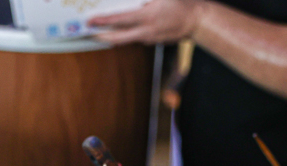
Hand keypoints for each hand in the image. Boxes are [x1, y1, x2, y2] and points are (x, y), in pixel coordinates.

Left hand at [89, 0, 207, 44]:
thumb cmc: (181, 3)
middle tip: (88, 32)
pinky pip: (136, 38)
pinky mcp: (153, 42)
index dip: (102, 21)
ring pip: (125, 39)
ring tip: (100, 30)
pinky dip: (126, 33)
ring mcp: (149, 39)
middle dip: (101, 36)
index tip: (89, 21)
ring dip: (112, 35)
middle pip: (117, 38)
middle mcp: (146, 31)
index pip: (119, 20)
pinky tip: (121, 28)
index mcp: (147, 17)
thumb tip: (131, 0)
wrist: (198, 20)